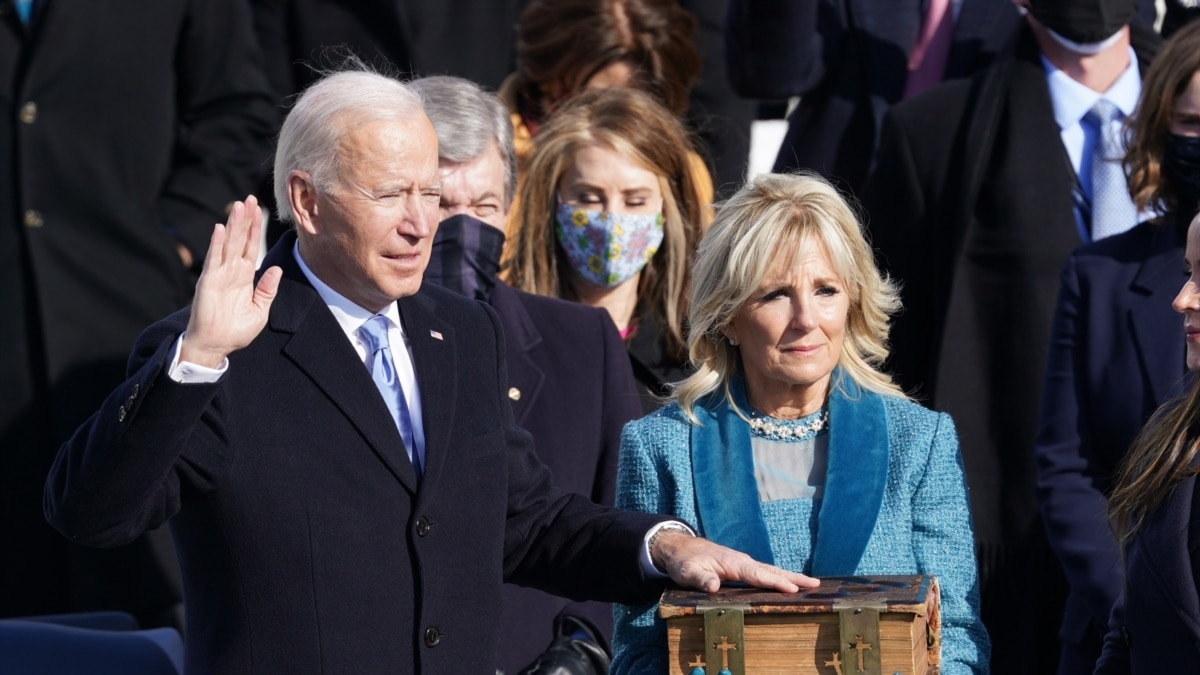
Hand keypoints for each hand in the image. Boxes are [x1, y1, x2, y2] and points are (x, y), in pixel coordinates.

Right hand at [180, 196, 281, 367]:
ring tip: (239, 206)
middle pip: (240, 239)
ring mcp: (219, 275)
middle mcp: (232, 271)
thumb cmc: (236, 331)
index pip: (251, 246)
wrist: (216, 346)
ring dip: (233, 225)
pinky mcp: (209, 282)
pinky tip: (221, 228)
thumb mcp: (259, 310)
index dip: (255, 229)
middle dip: (246, 220)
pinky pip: (214, 260)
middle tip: (250, 198)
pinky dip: (217, 244)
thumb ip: (267, 289)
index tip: (260, 209)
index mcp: (244, 277)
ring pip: (228, 244)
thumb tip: (275, 268)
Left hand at [651, 530, 818, 593]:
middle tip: (816, 584)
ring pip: (770, 571)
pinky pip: (764, 573)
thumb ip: (700, 579)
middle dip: (793, 578)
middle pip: (771, 571)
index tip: (794, 589)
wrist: (680, 548)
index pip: (758, 575)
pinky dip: (779, 577)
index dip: (775, 582)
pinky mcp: (742, 568)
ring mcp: (743, 564)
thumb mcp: (687, 572)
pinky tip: (788, 584)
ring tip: (811, 584)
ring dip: (790, 577)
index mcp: (733, 563)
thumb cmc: (684, 561)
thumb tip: (714, 586)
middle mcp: (742, 562)